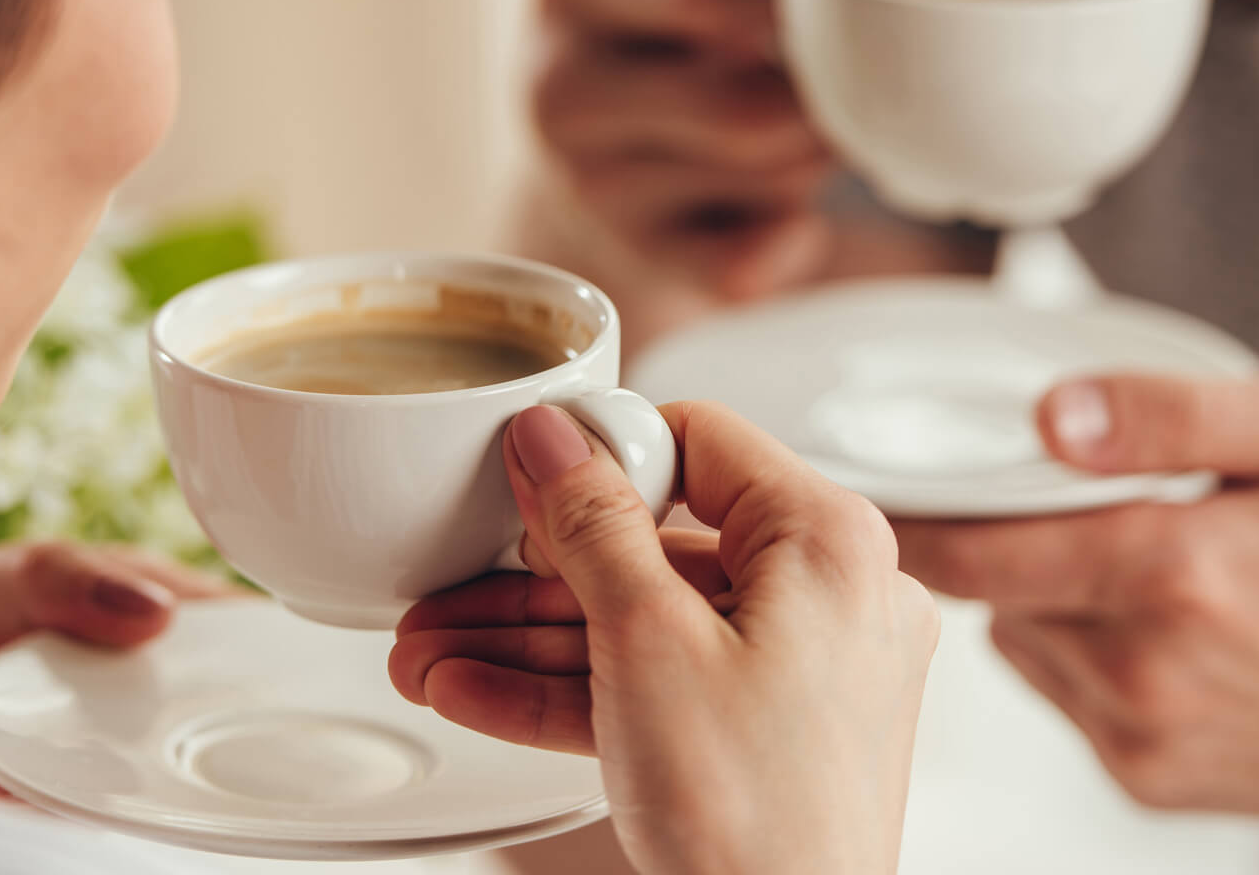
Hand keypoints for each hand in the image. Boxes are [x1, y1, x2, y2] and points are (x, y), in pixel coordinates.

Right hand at [392, 402, 937, 874]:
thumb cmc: (756, 821)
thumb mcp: (647, 643)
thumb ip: (590, 527)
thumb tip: (554, 439)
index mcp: (828, 544)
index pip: (702, 443)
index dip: (603, 455)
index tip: (523, 476)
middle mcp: (830, 596)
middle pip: (660, 544)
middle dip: (535, 576)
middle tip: (451, 582)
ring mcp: (802, 670)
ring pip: (646, 623)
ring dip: (531, 640)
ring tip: (428, 651)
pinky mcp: (768, 732)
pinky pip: (660, 684)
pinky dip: (574, 690)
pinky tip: (473, 691)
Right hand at [532, 0, 872, 304]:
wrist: (596, 144)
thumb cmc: (679, 21)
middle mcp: (562, 95)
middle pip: (750, 109)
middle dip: (827, 95)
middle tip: (860, 72)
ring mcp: (593, 193)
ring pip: (770, 181)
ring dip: (821, 151)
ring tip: (806, 121)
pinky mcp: (638, 265)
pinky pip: (758, 264)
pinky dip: (797, 236)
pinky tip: (782, 205)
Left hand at [895, 366, 1258, 873]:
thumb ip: (1180, 412)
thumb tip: (1056, 413)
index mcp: (1178, 570)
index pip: (976, 547)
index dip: (913, 515)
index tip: (873, 485)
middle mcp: (1145, 667)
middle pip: (992, 592)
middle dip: (995, 540)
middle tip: (1043, 495)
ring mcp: (1142, 737)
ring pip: (1022, 642)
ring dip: (1045, 597)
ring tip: (1140, 560)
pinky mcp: (1148, 782)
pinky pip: (1067, 694)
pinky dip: (1085, 653)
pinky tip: (1165, 626)